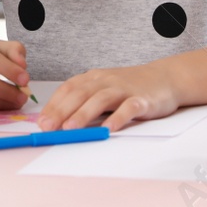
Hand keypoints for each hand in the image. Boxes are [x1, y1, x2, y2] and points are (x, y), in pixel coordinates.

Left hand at [38, 64, 177, 130]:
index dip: (54, 105)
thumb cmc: (129, 87)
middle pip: (80, 94)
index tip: (41, 122)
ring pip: (100, 99)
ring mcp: (124, 89)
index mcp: (93, 78)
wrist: (165, 78)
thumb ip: (84, 101)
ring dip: (83, 114)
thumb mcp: (103, 88)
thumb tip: (57, 120)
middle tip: (48, 127)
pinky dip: (118, 117)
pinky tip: (109, 129)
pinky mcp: (142, 100)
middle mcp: (105, 81)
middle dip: (61, 111)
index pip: (68, 89)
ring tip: (70, 128)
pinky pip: (129, 108)